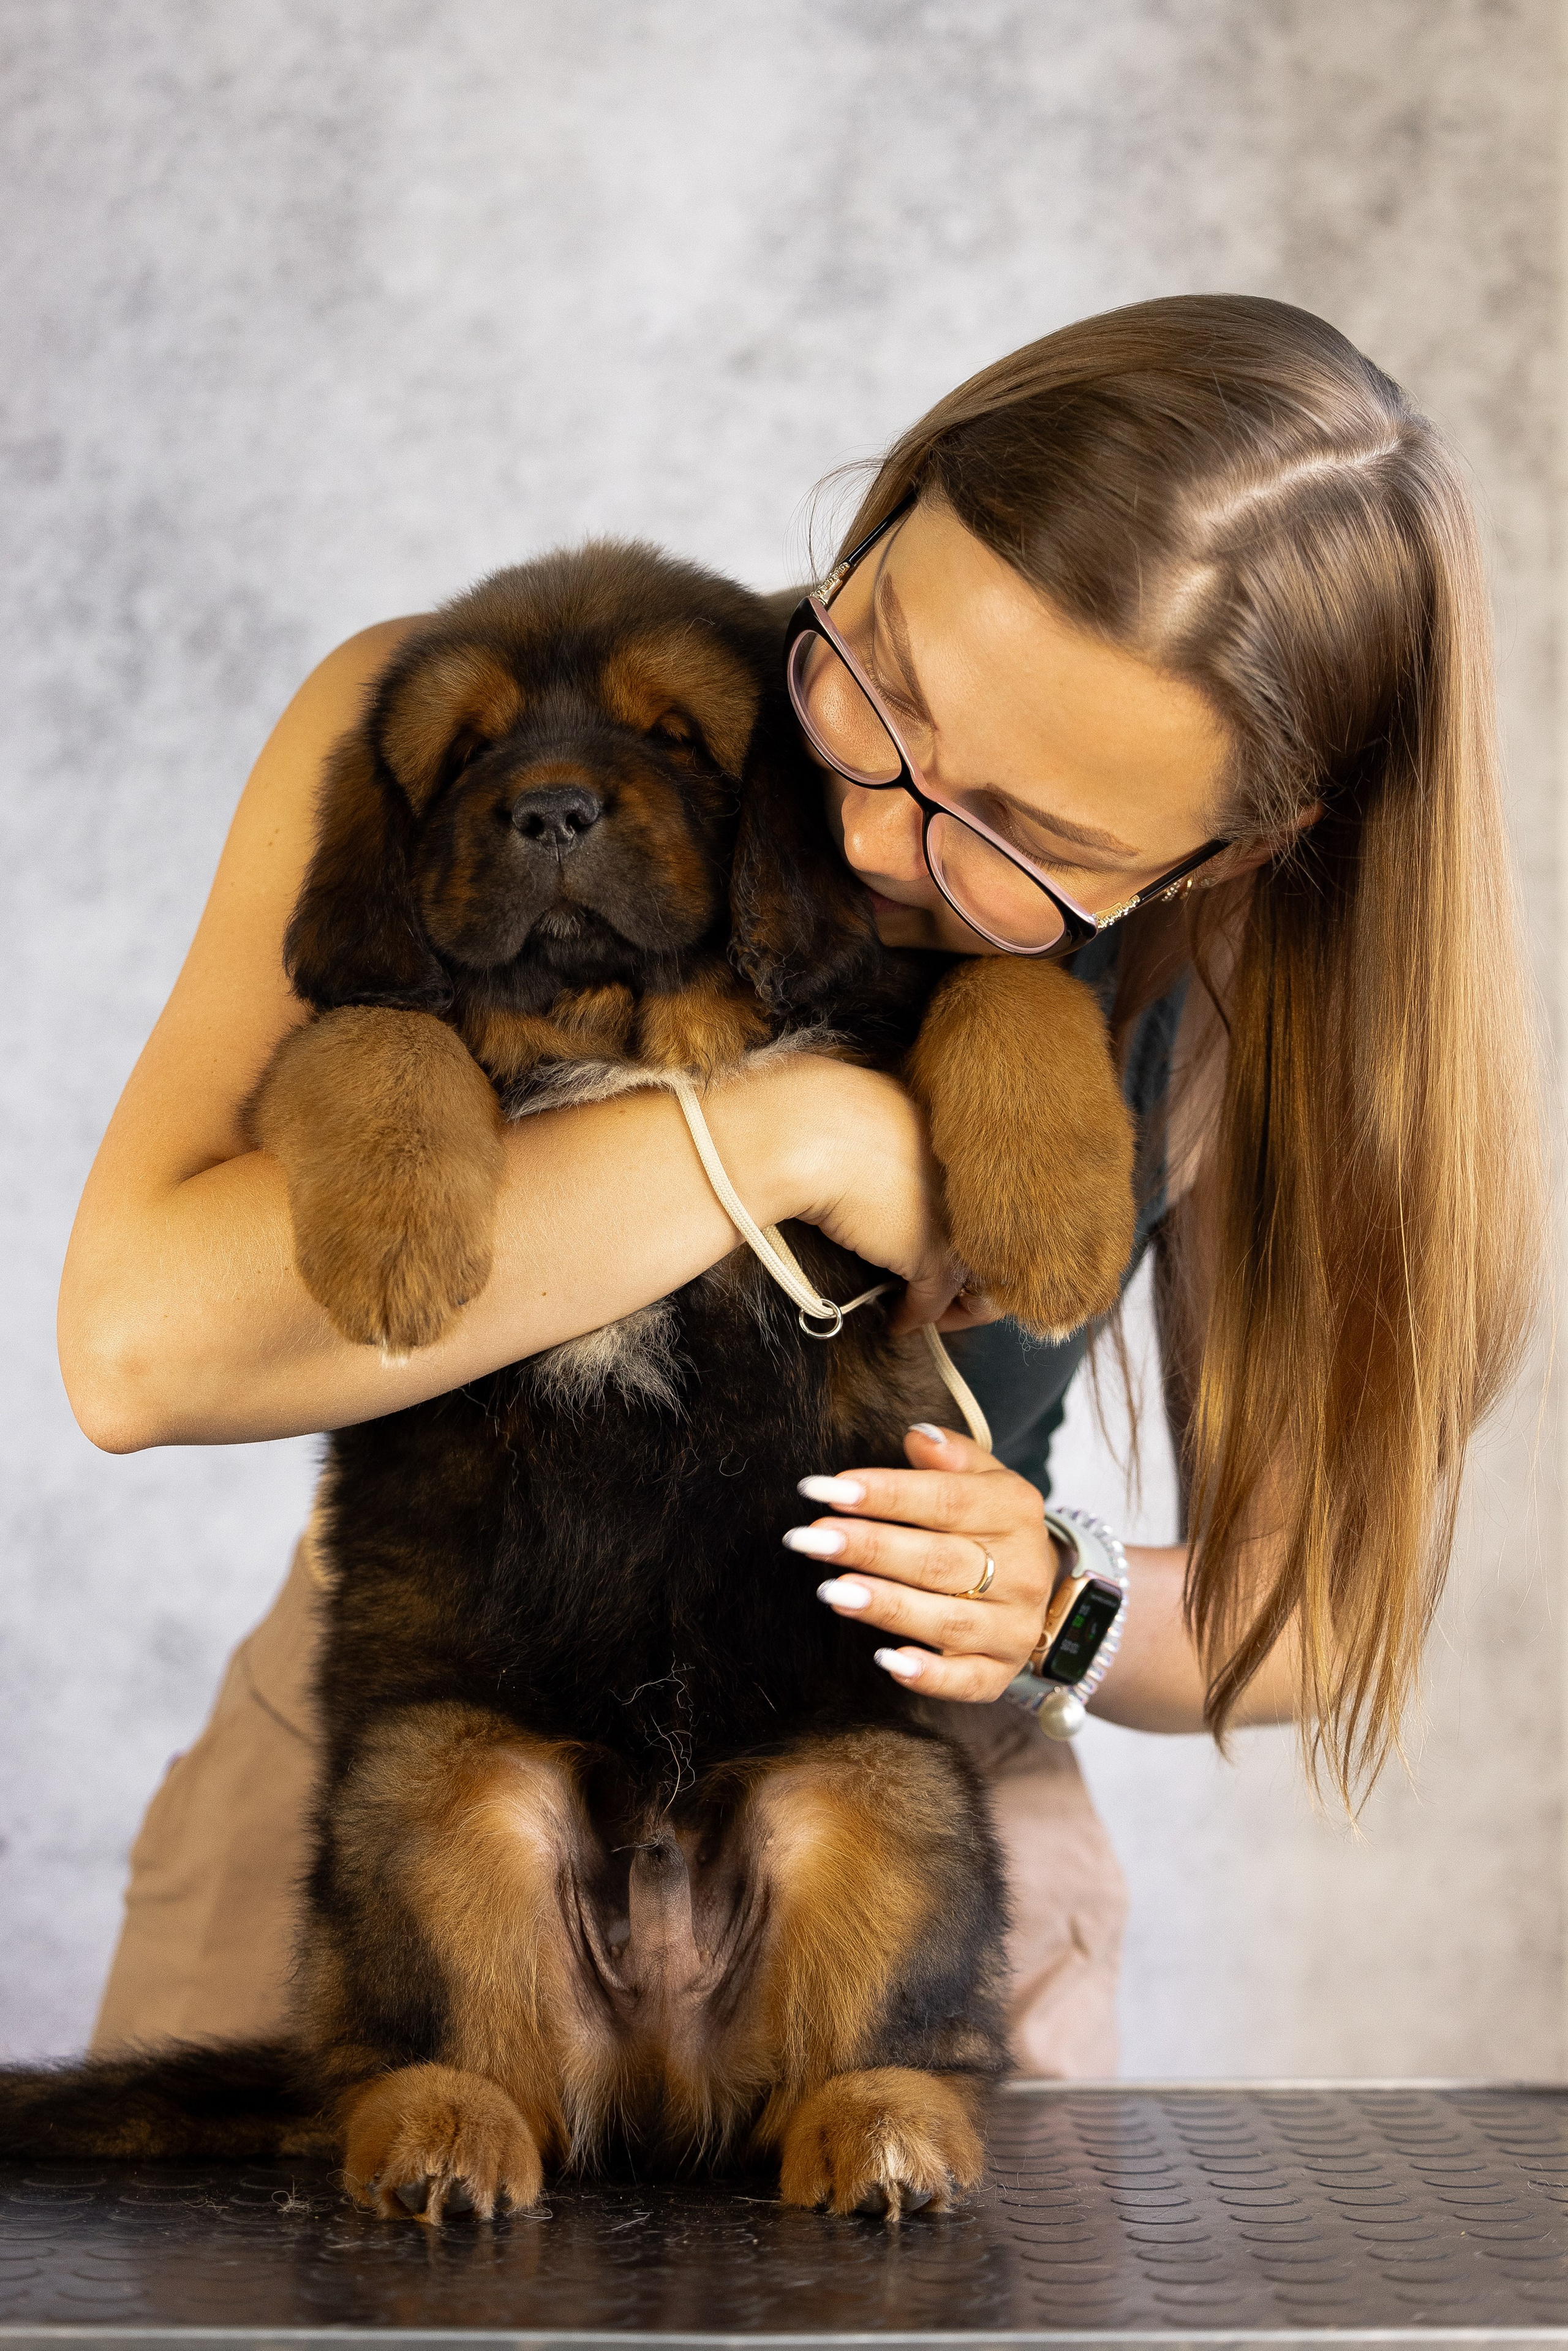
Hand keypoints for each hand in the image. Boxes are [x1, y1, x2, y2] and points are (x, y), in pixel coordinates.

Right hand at [709, 1055, 1000, 1332]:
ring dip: (952, 1301)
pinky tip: (898, 1322)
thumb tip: (846, 1126)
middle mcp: (961, 1171)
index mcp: (946, 1124)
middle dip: (970, 1264)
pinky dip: (916, 1317)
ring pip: (972, 1273)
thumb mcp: (851, 1099)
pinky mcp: (932, 1254)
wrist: (797, 1135)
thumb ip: (869, 1121)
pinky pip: (932, 1299)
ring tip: (930, 1312)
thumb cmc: (803, 1107)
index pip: (968, 1184)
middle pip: (987, 1230)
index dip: (957, 1215)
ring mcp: (951, 1214)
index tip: (932, 1227)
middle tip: (950, 1288)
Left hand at [780, 1421, 1057, 1700]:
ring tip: (830, 1590)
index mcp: (1014, 1510)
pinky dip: (929, 1675)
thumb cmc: (987, 1524)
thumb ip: (952, 1455)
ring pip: (947, 1619)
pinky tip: (886, 1660)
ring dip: (886, 1606)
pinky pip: (966, 1680)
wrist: (1036, 1585)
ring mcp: (1012, 1627)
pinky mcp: (1000, 1671)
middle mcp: (1022, 1570)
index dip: (883, 1493)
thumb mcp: (981, 1478)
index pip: (945, 1500)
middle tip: (810, 1538)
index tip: (822, 1488)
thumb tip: (916, 1436)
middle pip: (939, 1560)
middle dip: (869, 1548)